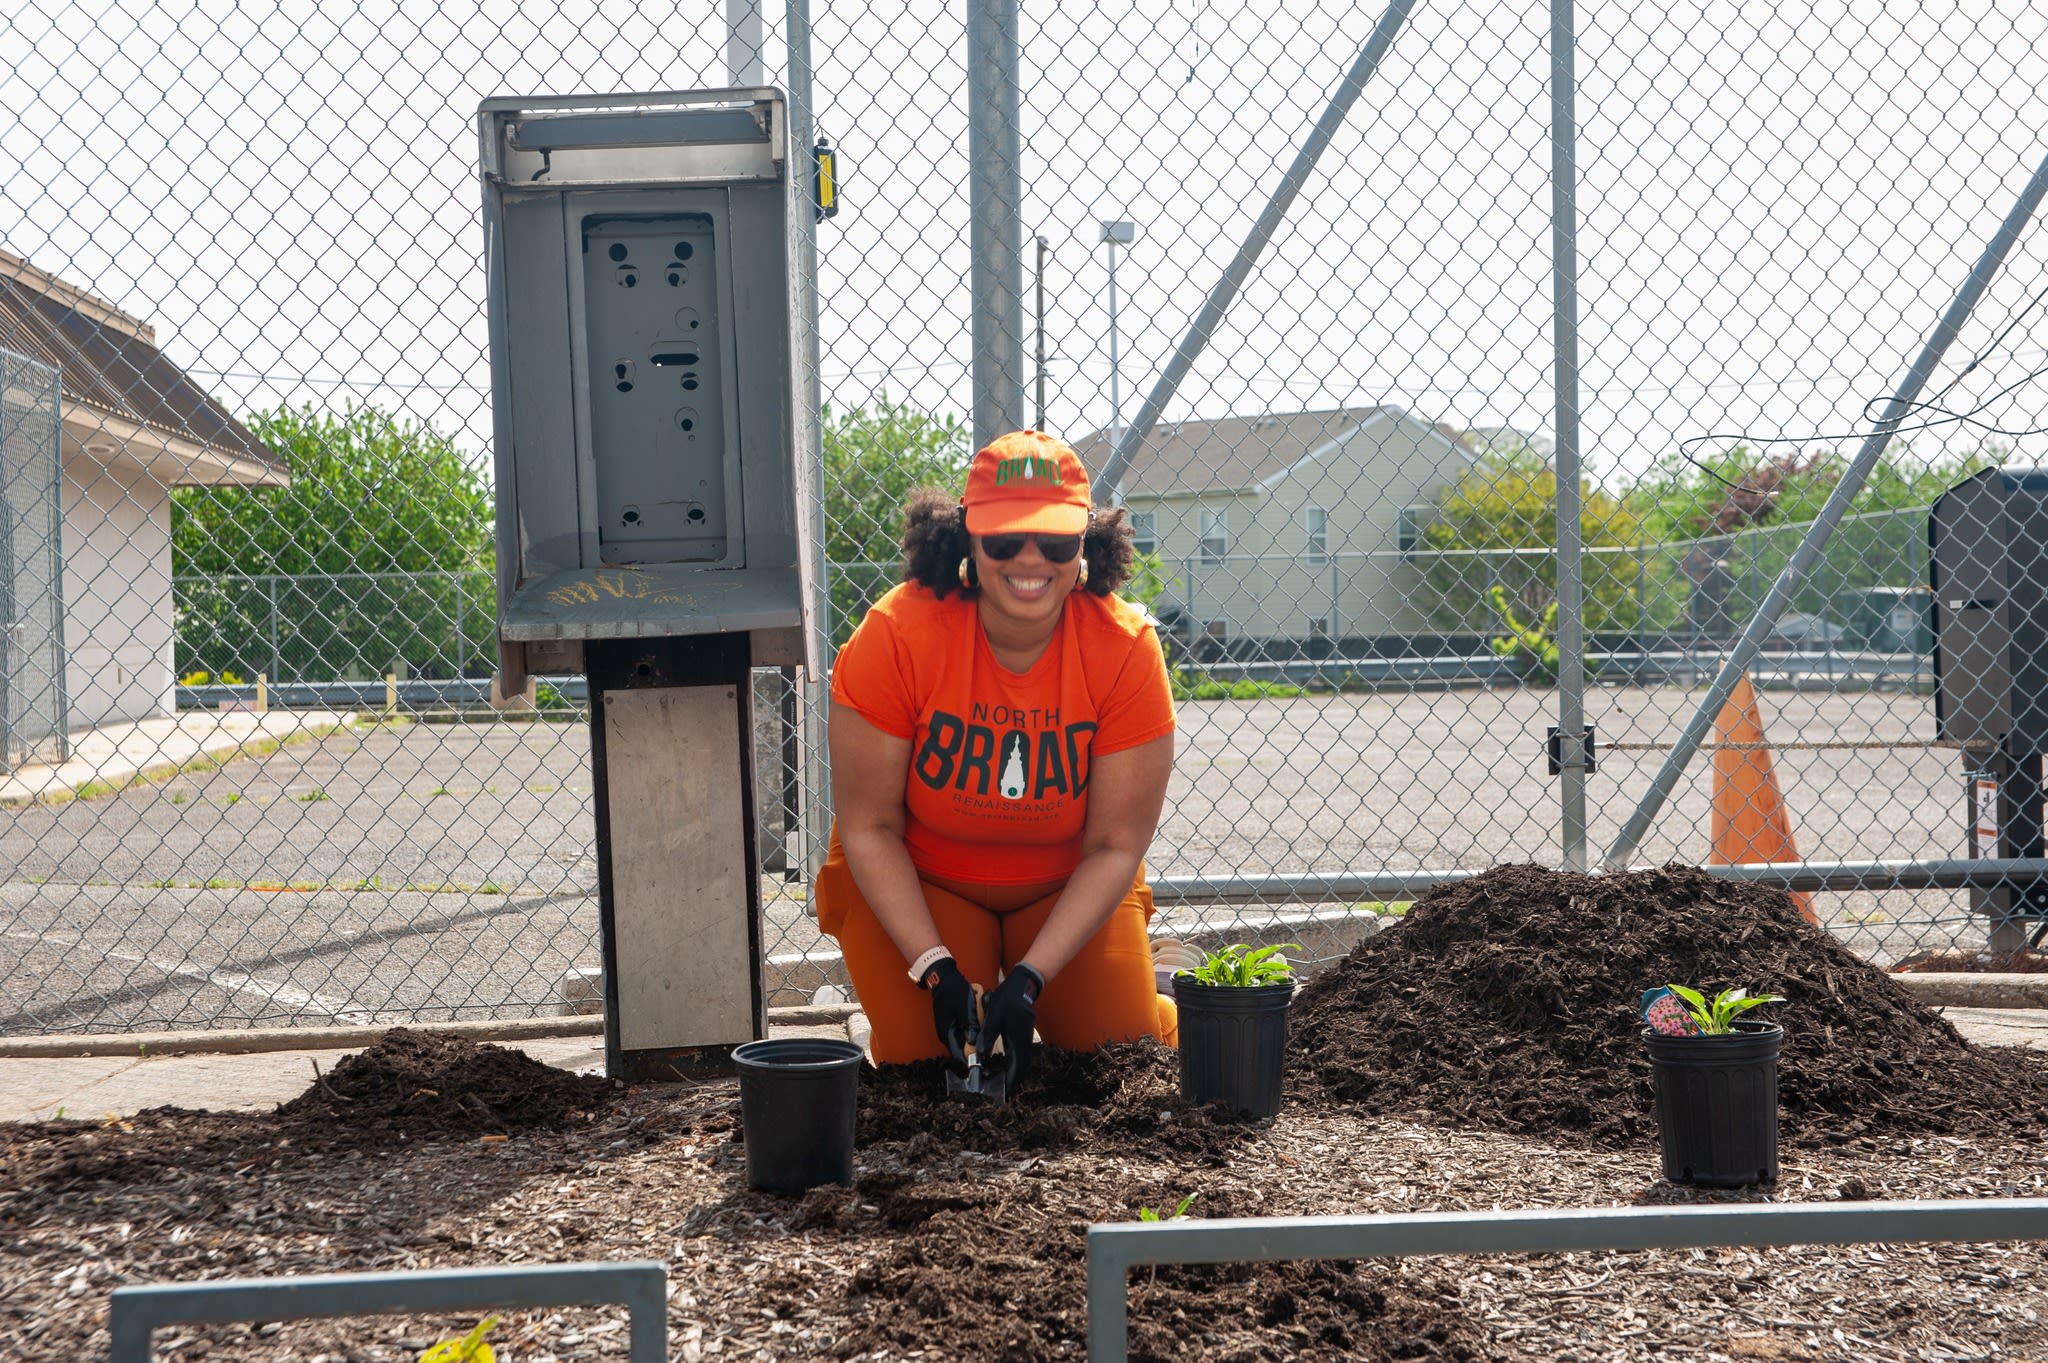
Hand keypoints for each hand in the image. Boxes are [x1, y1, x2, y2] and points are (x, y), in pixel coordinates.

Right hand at [922, 957, 975, 1069]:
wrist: (944, 978)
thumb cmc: (953, 991)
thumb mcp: (964, 1008)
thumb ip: (969, 1025)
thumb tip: (974, 1041)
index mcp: (946, 1034)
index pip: (959, 1055)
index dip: (971, 1061)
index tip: (984, 1062)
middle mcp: (947, 1034)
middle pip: (964, 1049)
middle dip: (976, 1048)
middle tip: (990, 1049)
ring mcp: (950, 1029)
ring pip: (966, 1040)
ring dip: (976, 1038)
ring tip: (986, 1032)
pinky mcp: (954, 1023)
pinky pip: (966, 1031)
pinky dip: (974, 1029)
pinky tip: (981, 1021)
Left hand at [979, 965, 1044, 1087]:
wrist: (1021, 985)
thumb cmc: (1006, 1001)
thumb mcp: (993, 1018)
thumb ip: (987, 1036)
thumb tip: (980, 1053)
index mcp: (1018, 1039)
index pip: (1017, 1066)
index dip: (1011, 1079)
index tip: (1004, 1090)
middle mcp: (1025, 1040)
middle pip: (1023, 1066)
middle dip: (1014, 1079)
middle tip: (1003, 1089)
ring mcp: (1026, 1037)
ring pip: (1023, 1059)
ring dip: (1015, 1070)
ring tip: (1004, 1079)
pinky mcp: (1024, 1033)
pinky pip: (1022, 1052)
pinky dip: (1015, 1061)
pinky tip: (1006, 1063)